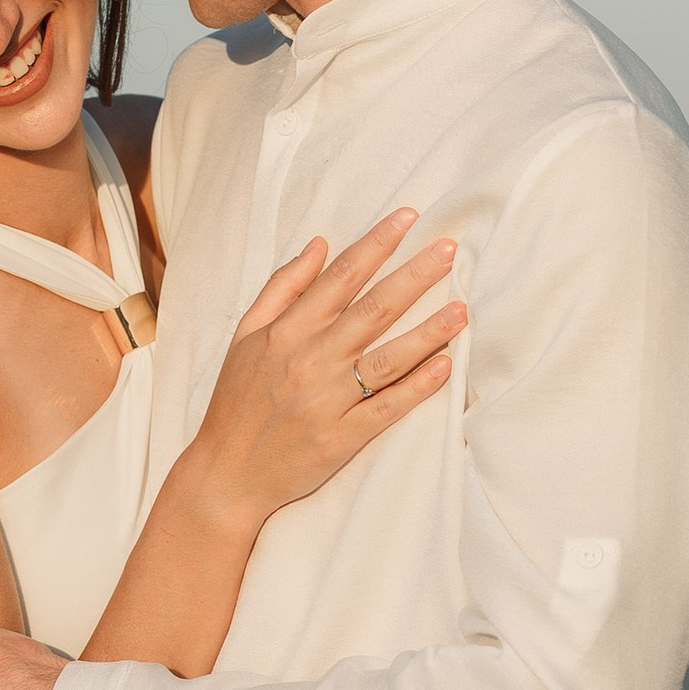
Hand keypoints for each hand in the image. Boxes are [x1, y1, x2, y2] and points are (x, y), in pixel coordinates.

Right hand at [179, 211, 465, 532]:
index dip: (377, 243)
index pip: (341, 275)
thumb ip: (284, 287)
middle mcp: (311, 359)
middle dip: (415, 275)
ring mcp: (328, 400)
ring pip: (388, 357)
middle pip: (373, 308)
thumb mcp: (247, 335)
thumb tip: (320, 244)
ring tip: (462, 309)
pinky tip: (446, 366)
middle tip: (450, 249)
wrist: (226, 473)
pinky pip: (387, 407)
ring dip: (429, 331)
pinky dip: (417, 387)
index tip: (408, 217)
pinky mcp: (342, 438)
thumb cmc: (237, 400)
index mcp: (288, 330)